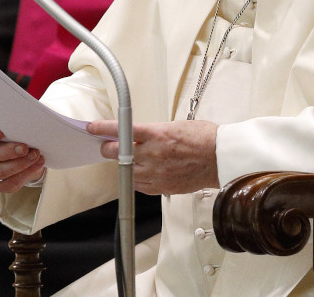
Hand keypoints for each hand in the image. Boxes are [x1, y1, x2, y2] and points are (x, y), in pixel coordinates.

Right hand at [0, 123, 44, 192]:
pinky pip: (11, 183)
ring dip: (20, 163)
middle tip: (25, 148)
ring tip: (35, 155)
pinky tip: (37, 164)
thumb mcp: (5, 129)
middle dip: (10, 151)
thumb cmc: (7, 136)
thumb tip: (27, 124)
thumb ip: (11, 126)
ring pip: (0, 171)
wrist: (9, 155)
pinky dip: (26, 173)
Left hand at [87, 119, 218, 195]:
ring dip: (123, 164)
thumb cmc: (205, 139)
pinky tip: (141, 172)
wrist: (220, 158)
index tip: (93, 127)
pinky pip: (139, 186)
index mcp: (158, 134)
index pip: (122, 130)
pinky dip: (136, 178)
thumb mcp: (177, 125)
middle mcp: (154, 154)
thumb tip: (140, 135)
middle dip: (109, 147)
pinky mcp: (162, 187)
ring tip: (128, 159)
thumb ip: (155, 132)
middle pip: (117, 152)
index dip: (103, 128)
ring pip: (126, 170)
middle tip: (108, 144)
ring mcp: (157, 173)